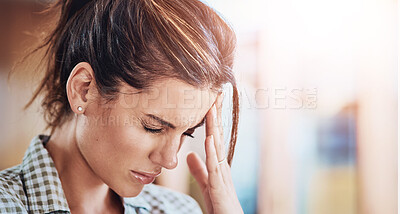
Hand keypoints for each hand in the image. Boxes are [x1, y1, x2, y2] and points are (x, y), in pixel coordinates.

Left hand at [187, 92, 242, 213]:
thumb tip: (190, 155)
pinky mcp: (221, 188)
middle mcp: (222, 166)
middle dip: (216, 115)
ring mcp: (223, 175)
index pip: (213, 136)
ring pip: (217, 146)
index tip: (208, 100)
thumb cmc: (221, 206)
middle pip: (217, 135)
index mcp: (217, 164)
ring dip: (214, 127)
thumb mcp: (207, 184)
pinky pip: (216, 167)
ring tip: (211, 108)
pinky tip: (208, 138)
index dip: (210, 119)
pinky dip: (212, 151)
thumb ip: (200, 170)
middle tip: (215, 92)